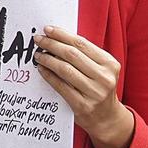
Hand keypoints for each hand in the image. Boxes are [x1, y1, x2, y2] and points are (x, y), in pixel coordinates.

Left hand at [33, 26, 132, 144]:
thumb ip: (85, 55)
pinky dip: (48, 75)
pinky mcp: (82, 105)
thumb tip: (57, 38)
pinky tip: (42, 69)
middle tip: (38, 39)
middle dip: (52, 44)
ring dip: (48, 59)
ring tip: (38, 54)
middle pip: (72, 54)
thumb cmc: (99, 88)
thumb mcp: (100, 69)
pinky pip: (60, 86)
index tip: (48, 29)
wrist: (106, 117)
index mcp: (110, 64)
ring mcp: (94, 92)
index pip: (82, 44)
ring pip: (65, 69)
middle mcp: (104, 77)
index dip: (63, 35)